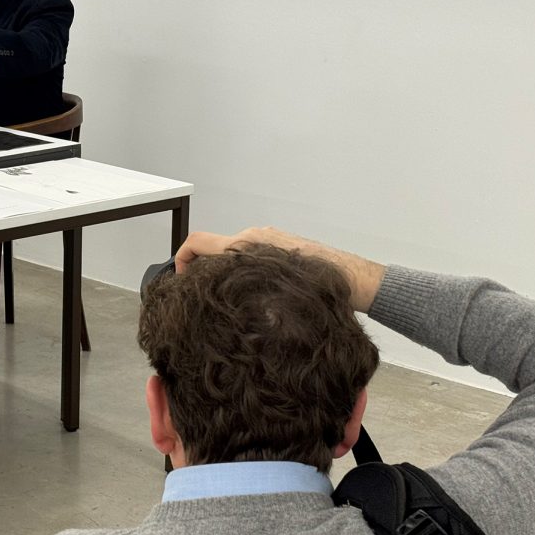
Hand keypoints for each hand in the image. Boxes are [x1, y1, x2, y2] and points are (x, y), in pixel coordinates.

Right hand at [174, 227, 385, 311]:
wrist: (354, 279)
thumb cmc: (319, 285)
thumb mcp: (269, 289)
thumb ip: (236, 283)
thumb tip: (210, 288)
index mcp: (247, 244)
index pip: (198, 242)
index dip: (181, 259)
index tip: (180, 279)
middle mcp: (254, 236)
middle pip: (213, 248)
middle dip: (201, 268)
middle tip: (200, 294)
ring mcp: (267, 239)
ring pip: (232, 253)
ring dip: (222, 270)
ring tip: (228, 297)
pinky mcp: (278, 246)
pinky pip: (250, 254)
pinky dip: (240, 269)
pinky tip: (252, 291)